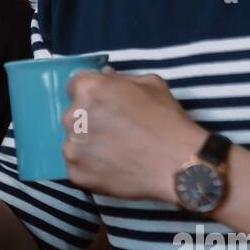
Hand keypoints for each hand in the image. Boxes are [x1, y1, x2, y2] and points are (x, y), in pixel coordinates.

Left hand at [61, 67, 204, 201]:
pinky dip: (90, 166)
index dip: (91, 94)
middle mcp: (72, 116)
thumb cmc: (166, 119)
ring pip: (74, 141)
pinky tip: (113, 166)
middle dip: (89, 119)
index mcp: (88, 88)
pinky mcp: (75, 173)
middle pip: (73, 114)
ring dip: (88, 143)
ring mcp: (71, 147)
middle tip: (115, 130)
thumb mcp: (150, 84)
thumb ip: (120, 78)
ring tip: (116, 151)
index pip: (75, 85)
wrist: (177, 164)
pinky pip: (77, 165)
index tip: (105, 104)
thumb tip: (105, 75)